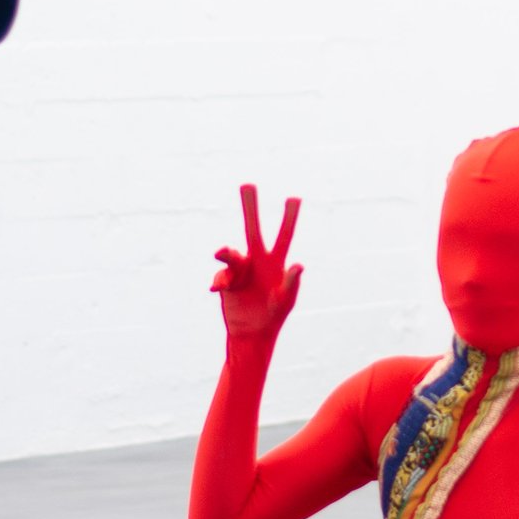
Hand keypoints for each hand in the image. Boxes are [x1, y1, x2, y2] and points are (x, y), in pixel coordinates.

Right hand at [212, 183, 301, 341]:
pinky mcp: (226, 282)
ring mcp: (240, 270)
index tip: (295, 197)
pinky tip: (219, 291)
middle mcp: (257, 260)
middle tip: (247, 184)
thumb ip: (292, 282)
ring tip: (220, 253)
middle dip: (250, 207)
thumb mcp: (286, 300)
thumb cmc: (274, 316)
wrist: (252, 334)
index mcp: (275, 262)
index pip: (284, 235)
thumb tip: (299, 265)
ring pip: (231, 253)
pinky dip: (219, 281)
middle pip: (252, 229)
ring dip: (226, 252)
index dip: (290, 217)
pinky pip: (220, 276)